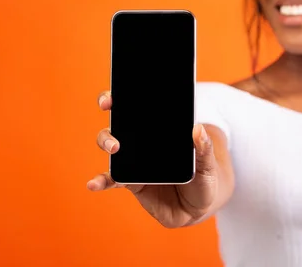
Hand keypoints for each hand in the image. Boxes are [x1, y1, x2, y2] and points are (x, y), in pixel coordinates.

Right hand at [87, 91, 218, 227]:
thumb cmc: (204, 181)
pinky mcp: (132, 182)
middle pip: (120, 122)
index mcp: (162, 131)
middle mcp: (144, 142)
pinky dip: (101, 180)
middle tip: (110, 109)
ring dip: (106, 141)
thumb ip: (204, 149)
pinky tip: (93, 183)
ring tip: (114, 148)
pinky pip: (112, 179)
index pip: (141, 108)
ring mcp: (136, 161)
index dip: (124, 96)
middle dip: (111, 113)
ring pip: (113, 146)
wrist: (198, 208)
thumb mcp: (208, 164)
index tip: (115, 94)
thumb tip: (198, 129)